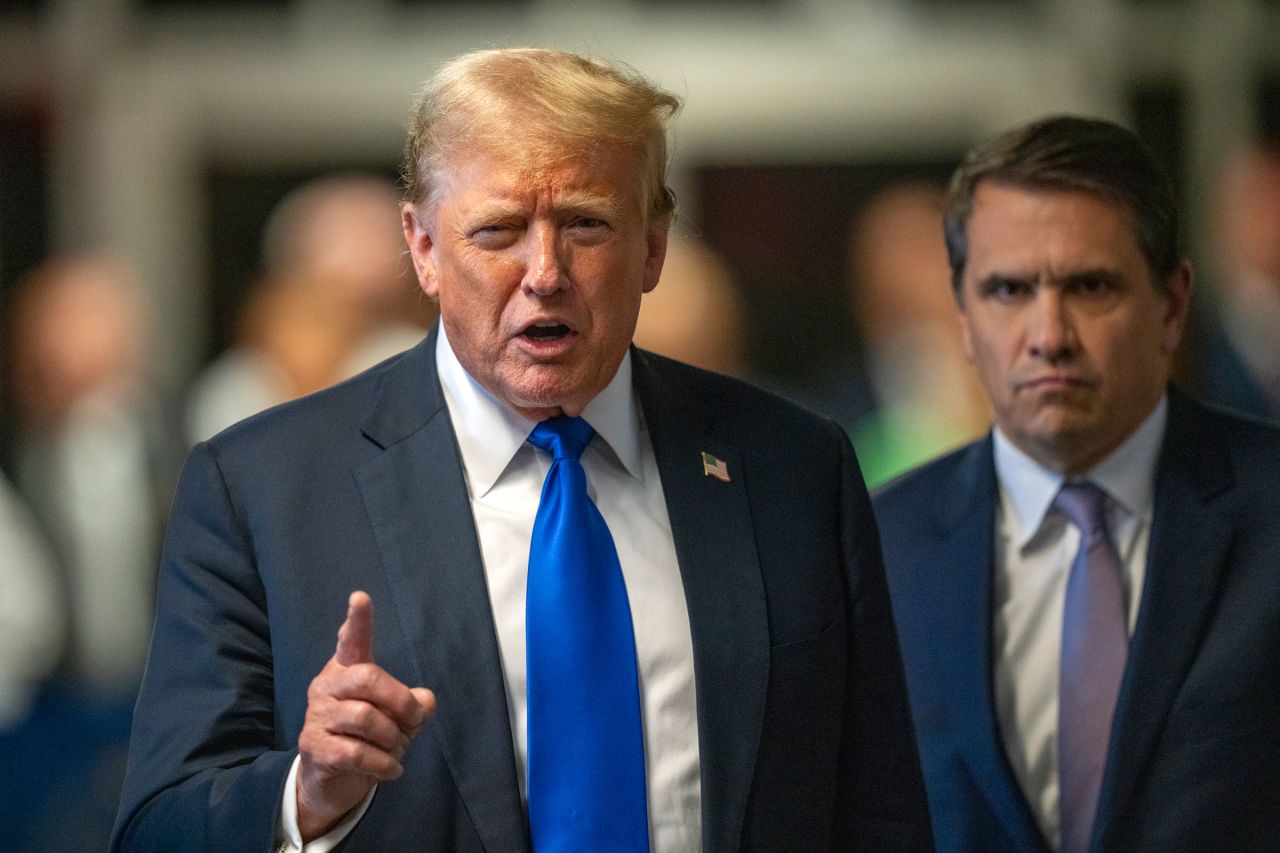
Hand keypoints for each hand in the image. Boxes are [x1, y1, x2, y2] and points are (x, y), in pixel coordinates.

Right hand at [296, 591, 435, 840]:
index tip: (360, 597)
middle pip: (367, 677)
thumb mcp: (397, 719)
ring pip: (365, 718)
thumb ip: (412, 705)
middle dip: (400, 700)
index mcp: (347, 670)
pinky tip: (392, 769)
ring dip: (393, 738)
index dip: (358, 621)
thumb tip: (425, 701)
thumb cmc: (368, 738)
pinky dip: (383, 763)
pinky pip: (357, 752)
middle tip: (413, 720)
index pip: (351, 640)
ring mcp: (316, 717)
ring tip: (397, 750)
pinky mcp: (314, 748)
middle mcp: (327, 686)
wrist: (331, 781)